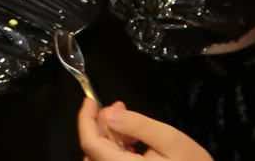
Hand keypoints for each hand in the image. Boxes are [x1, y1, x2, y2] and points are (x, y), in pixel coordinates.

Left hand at [79, 98, 209, 160]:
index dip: (85, 119)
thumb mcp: (169, 140)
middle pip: (93, 151)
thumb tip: (108, 113)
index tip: (90, 99)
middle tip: (119, 107)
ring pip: (100, 159)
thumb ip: (137, 125)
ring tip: (130, 126)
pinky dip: (115, 151)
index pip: (90, 143)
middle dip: (100, 125)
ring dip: (108, 138)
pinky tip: (133, 144)